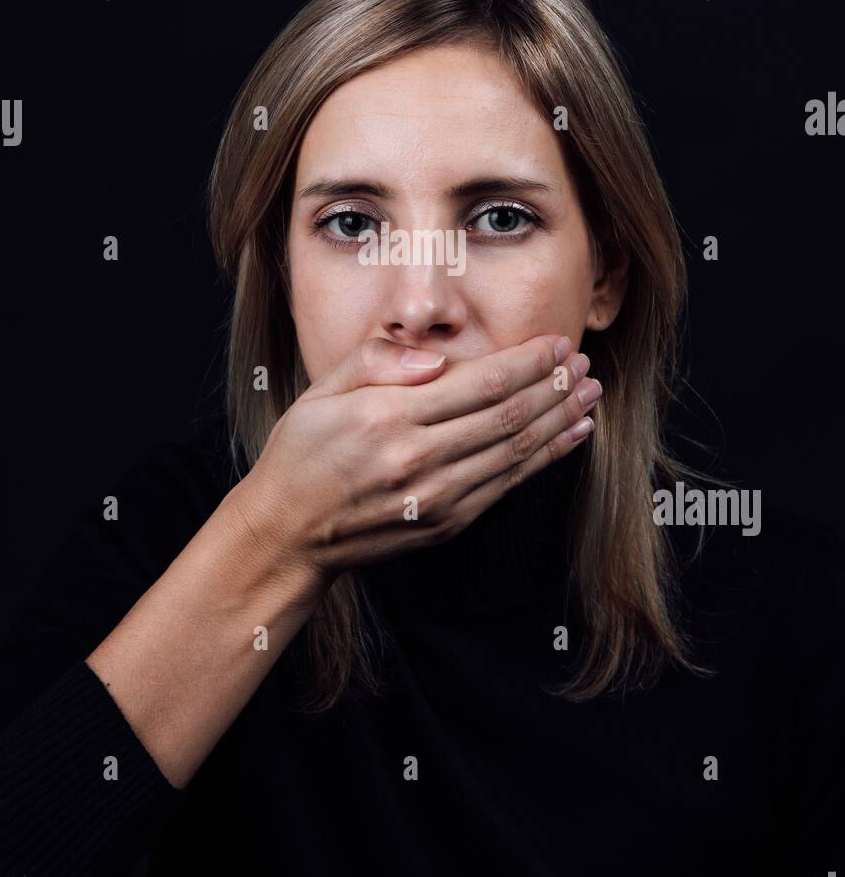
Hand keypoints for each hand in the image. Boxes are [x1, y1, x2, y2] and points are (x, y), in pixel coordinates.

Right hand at [225, 333, 599, 583]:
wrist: (286, 534)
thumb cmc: (301, 454)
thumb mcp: (321, 392)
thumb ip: (375, 362)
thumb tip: (435, 358)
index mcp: (386, 418)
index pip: (479, 383)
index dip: (527, 362)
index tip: (557, 343)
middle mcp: (416, 459)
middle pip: (507, 416)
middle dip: (554, 386)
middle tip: (584, 364)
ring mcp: (435, 498)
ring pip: (515, 452)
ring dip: (560, 420)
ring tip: (590, 395)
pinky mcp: (444, 524)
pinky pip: (506, 485)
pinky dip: (545, 459)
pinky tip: (569, 437)